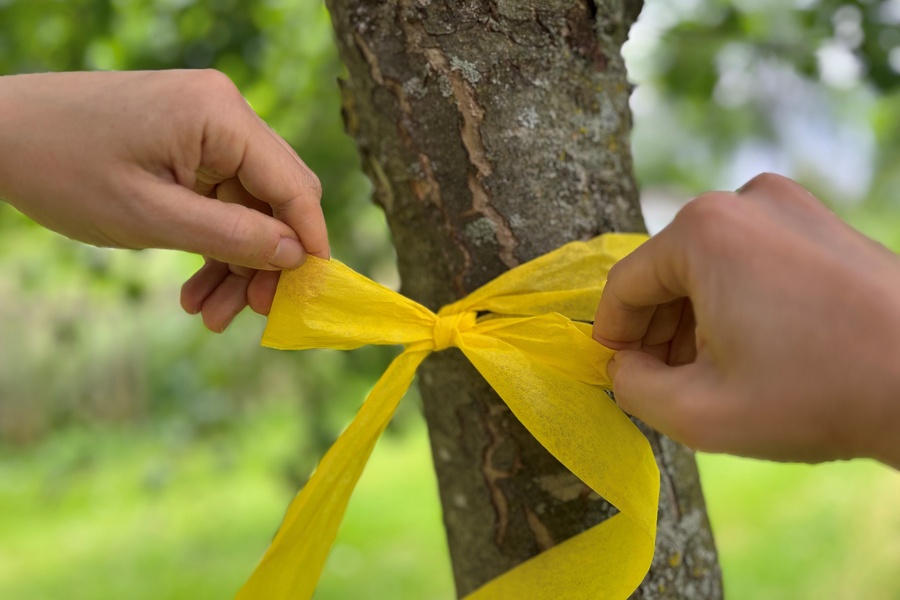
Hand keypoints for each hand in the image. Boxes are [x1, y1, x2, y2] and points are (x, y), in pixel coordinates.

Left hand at [0, 70, 327, 331]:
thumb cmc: (64, 169)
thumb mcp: (152, 216)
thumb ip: (233, 237)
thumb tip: (297, 257)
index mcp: (221, 116)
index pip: (292, 185)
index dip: (309, 243)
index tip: (311, 295)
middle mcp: (224, 114)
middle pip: (276, 198)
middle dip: (266, 261)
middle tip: (250, 314)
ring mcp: (205, 129)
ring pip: (248, 208)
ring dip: (236, 262)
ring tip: (207, 315)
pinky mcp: (187, 146)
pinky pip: (219, 202)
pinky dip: (213, 244)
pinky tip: (195, 289)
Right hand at [593, 173, 899, 467]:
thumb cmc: (817, 395)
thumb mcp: (698, 412)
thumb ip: (631, 389)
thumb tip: (621, 367)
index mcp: (703, 231)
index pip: (625, 286)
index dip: (612, 337)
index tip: (618, 375)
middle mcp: (743, 200)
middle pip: (668, 271)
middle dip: (658, 330)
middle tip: (667, 383)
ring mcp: (790, 205)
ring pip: (709, 265)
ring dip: (696, 318)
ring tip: (712, 373)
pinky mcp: (822, 221)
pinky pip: (752, 258)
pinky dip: (737, 300)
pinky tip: (754, 349)